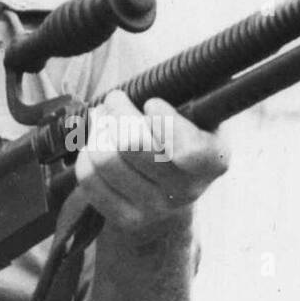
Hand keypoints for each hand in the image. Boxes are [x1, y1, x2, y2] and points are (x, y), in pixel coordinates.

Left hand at [65, 91, 229, 237]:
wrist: (169, 197)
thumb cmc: (179, 141)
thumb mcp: (198, 119)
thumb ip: (190, 98)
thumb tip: (163, 79)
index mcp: (213, 162)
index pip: (189, 149)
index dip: (165, 122)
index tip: (151, 102)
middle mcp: (188, 191)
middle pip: (133, 144)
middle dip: (117, 110)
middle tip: (115, 99)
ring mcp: (156, 209)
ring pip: (105, 159)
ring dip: (98, 129)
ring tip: (102, 117)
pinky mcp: (126, 220)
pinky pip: (89, 178)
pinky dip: (85, 154)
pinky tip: (95, 145)